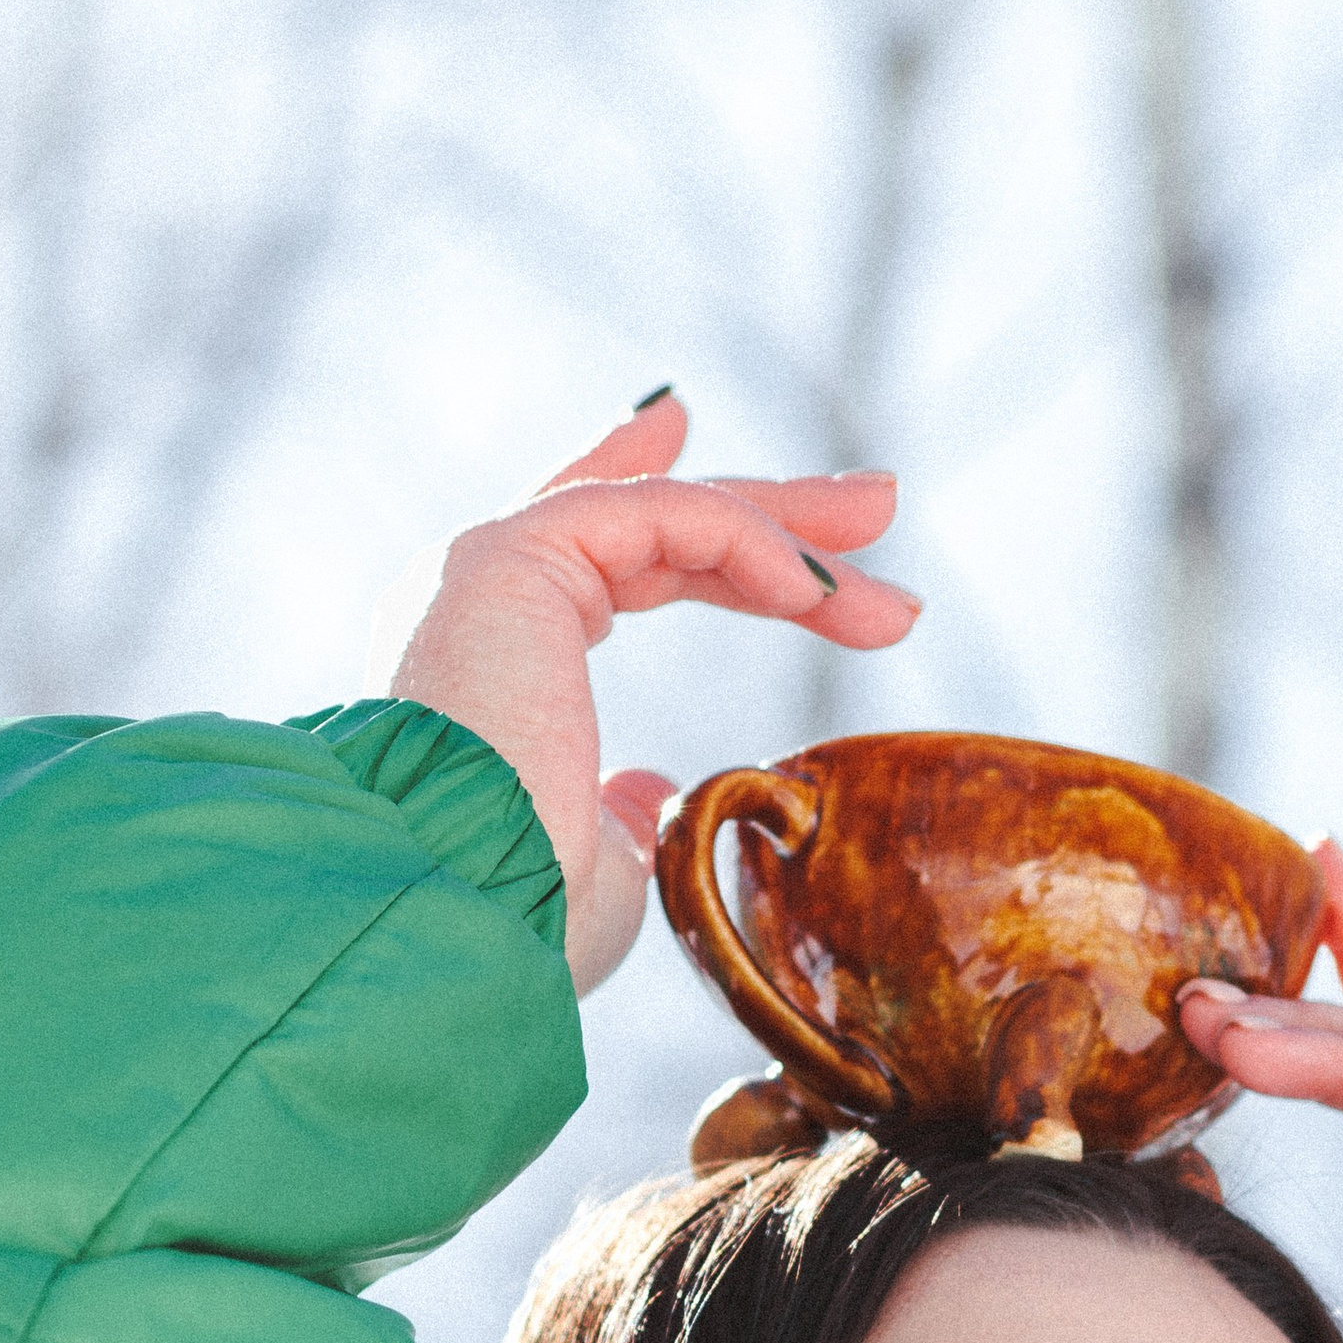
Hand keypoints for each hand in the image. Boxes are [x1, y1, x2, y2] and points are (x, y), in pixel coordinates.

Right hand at [370, 395, 916, 992]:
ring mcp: (487, 571)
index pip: (588, 550)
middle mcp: (480, 601)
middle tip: (877, 509)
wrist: (455, 915)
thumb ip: (622, 810)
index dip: (657, 496)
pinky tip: (815, 591)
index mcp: (493, 660)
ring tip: (888, 573)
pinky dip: (747, 541)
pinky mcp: (510, 558)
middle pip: (647, 520)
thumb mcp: (599, 860)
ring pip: (665, 511)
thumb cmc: (521, 916)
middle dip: (769, 515)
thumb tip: (647, 785)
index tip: (689, 426)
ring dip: (788, 531)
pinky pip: (659, 516)